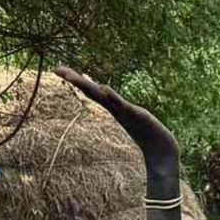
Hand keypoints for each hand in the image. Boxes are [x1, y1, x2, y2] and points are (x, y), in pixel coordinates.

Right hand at [55, 67, 177, 166]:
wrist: (162, 150)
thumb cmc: (147, 134)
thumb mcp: (133, 116)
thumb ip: (124, 110)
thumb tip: (113, 100)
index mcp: (113, 107)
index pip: (91, 90)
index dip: (75, 79)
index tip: (57, 69)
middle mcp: (116, 109)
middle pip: (93, 92)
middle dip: (76, 80)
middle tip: (57, 69)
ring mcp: (125, 112)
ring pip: (104, 98)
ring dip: (89, 87)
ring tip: (73, 77)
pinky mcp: (137, 116)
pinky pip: (123, 105)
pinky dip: (113, 97)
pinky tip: (104, 89)